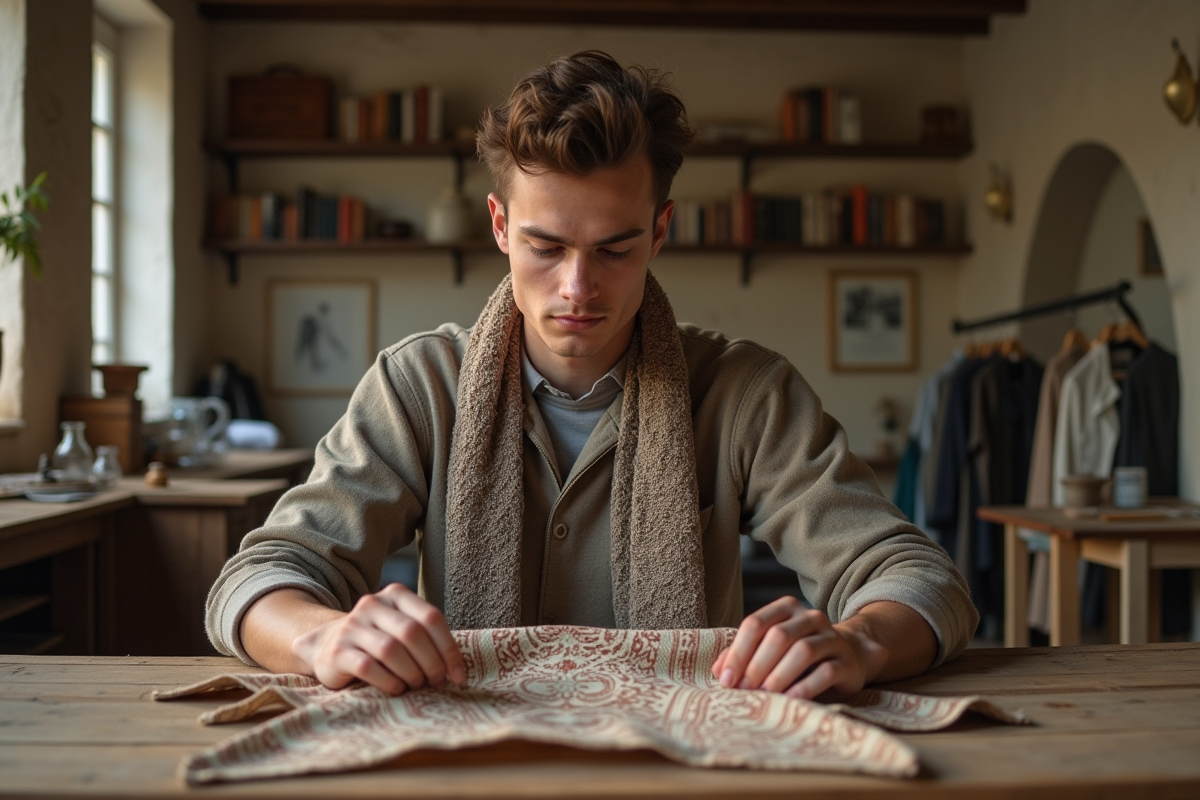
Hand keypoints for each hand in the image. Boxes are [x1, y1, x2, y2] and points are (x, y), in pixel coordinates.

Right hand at [291, 583, 465, 694]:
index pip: (431, 617)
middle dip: (431, 662)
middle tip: (437, 682)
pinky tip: (397, 689)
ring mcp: (352, 626)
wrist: (326, 645)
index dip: (449, 648)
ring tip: (417, 685)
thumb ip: (426, 638)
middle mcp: (373, 605)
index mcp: (396, 595)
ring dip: (411, 673)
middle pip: (412, 633)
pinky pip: (368, 667)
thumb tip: (457, 669)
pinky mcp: (337, 651)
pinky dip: (389, 681)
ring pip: (391, 649)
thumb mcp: (401, 628)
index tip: (459, 675)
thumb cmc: (377, 641)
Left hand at [711, 596, 888, 700]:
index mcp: (786, 609)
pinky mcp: (847, 662)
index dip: (738, 651)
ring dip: (778, 675)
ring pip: (803, 651)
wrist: (849, 657)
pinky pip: (825, 672)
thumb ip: (744, 655)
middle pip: (778, 635)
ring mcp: (832, 638)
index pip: (756, 623)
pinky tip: (789, 700)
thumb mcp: (770, 650)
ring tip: (763, 695)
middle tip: (743, 690)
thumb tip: (719, 671)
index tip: (726, 678)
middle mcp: (810, 618)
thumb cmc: (798, 656)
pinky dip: (804, 687)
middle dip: (756, 665)